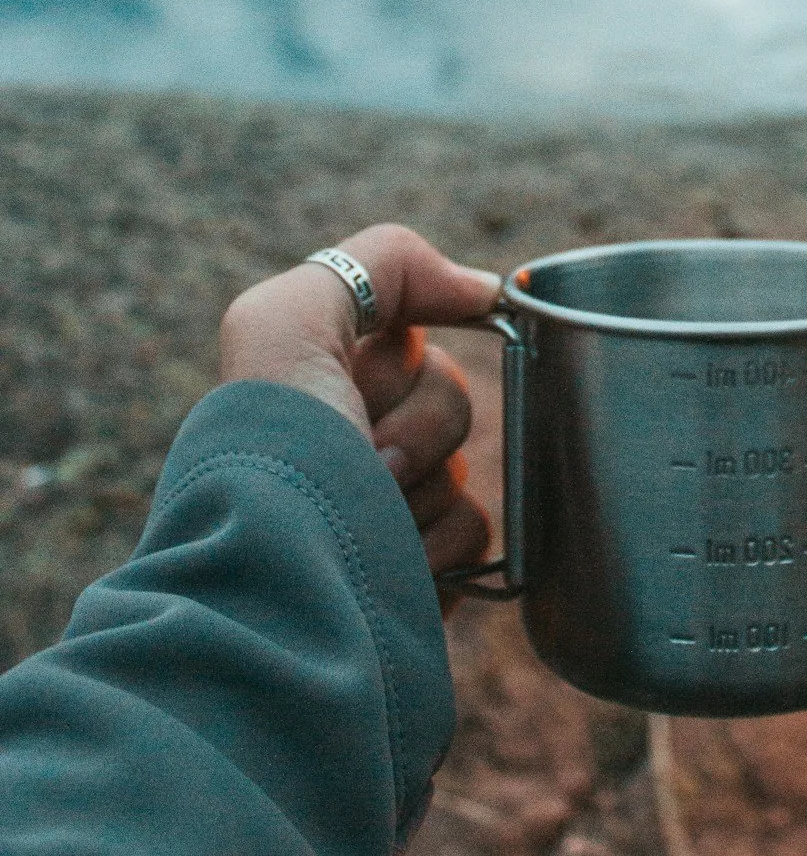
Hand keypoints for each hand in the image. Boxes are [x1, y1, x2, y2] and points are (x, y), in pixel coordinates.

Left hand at [219, 224, 499, 580]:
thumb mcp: (287, 319)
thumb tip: (482, 289)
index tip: (368, 381)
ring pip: (465, 466)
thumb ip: (380, 264)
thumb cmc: (276, 451)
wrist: (280, 591)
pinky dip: (440, 545)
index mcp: (317, 382)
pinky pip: (477, 533)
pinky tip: (393, 559)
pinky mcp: (420, 570)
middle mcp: (351, 440)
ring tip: (366, 517)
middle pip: (449, 395)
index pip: (408, 339)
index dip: (400, 361)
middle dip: (417, 424)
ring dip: (422, 490)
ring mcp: (389, 508)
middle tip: (365, 455)